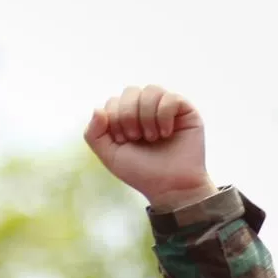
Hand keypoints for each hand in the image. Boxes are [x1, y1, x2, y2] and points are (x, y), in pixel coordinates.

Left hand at [84, 86, 216, 210]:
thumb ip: (94, 134)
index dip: (114, 119)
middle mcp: (145, 110)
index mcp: (126, 119)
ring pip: (150, 90)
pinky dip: (164, 116)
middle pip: (130, 91)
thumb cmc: (141, 172)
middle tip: (136, 138)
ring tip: (152, 138)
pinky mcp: (184, 109)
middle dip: (128, 116)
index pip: (113, 102)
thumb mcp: (110, 156)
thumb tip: (96, 109)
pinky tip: (166, 133)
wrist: (170, 186)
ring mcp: (165, 107)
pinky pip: (169, 97)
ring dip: (146, 116)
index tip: (123, 141)